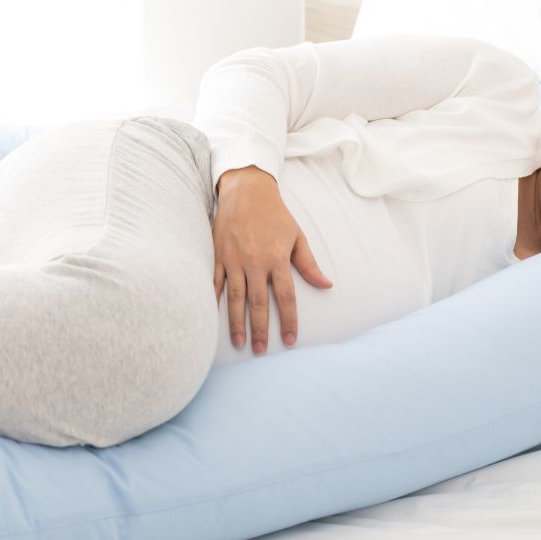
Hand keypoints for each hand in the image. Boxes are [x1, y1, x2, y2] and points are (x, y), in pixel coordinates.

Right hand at [212, 166, 333, 354]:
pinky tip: (213, 319)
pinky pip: (215, 282)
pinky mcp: (218, 255)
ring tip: (240, 342)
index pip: (285, 297)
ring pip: (235, 297)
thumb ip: (309, 264)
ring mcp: (234, 260)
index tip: (289, 340)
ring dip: (237, 322)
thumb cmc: (275, 215)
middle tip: (260, 350)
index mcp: (277, 258)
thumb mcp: (297, 236)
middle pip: (259, 302)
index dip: (289, 320)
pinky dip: (214, 301)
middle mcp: (255, 262)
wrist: (246, 190)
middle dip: (260, 328)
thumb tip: (327, 285)